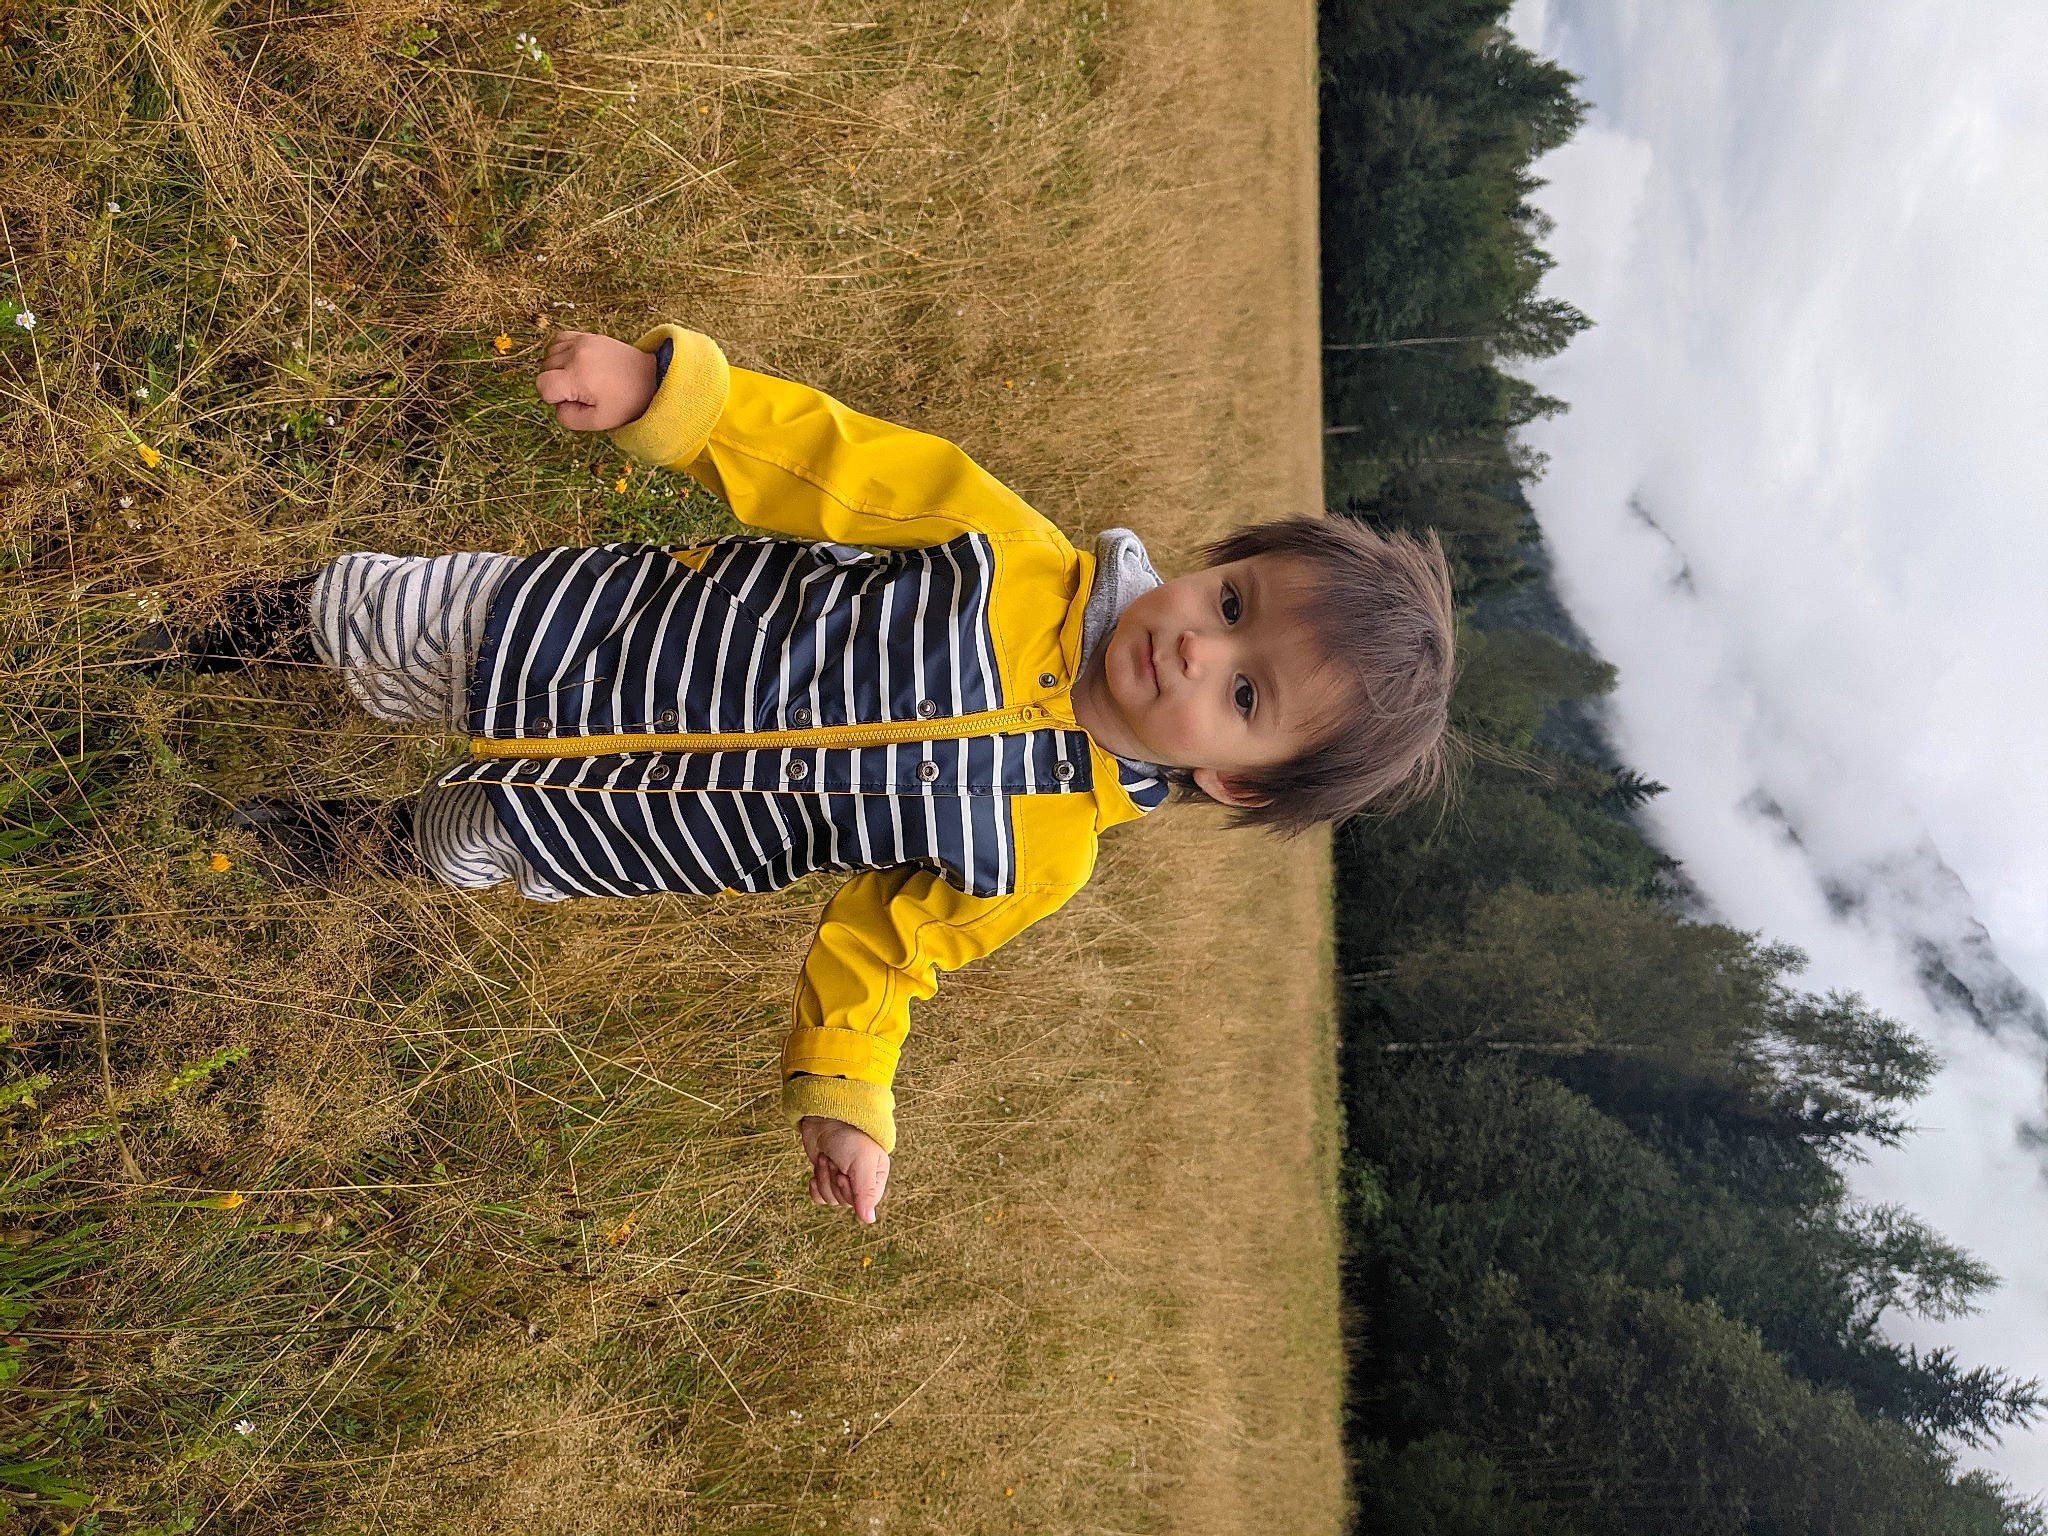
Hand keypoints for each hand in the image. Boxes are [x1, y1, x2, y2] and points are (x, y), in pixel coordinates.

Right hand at [534, 329, 658, 431]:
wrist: (650, 378)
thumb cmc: (626, 402)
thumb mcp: (597, 421)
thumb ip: (568, 418)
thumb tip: (556, 404)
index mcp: (578, 376)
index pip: (542, 385)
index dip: (552, 398)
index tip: (572, 401)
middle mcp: (576, 354)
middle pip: (544, 369)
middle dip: (557, 384)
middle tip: (581, 393)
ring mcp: (581, 341)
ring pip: (549, 355)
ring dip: (557, 369)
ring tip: (579, 379)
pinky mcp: (587, 336)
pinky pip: (559, 340)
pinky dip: (560, 353)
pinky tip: (574, 364)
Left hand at [799, 1116, 889, 1223]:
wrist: (826, 1116)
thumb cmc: (850, 1136)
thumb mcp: (862, 1164)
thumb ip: (866, 1192)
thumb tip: (869, 1220)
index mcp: (876, 1177)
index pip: (863, 1203)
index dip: (849, 1191)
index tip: (845, 1174)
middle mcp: (860, 1181)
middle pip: (844, 1201)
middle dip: (833, 1181)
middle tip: (836, 1162)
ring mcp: (841, 1179)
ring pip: (830, 1198)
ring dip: (823, 1177)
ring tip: (827, 1158)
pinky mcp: (825, 1176)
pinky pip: (819, 1197)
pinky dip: (814, 1186)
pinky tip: (815, 1173)